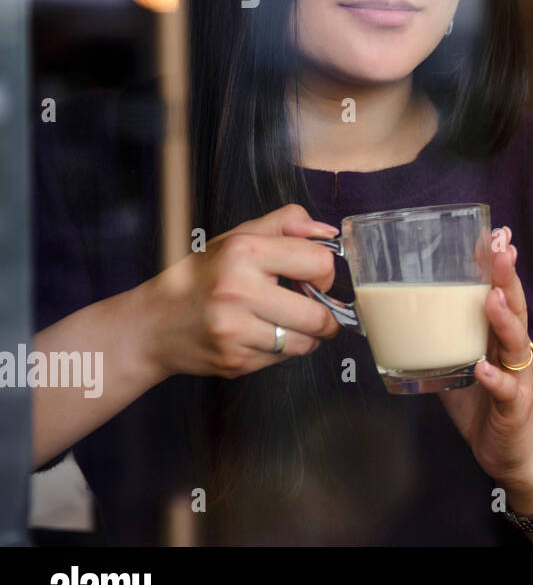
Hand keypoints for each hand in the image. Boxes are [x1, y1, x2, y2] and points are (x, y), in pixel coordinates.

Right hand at [138, 203, 342, 379]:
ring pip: (305, 342)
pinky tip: (261, 335)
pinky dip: (282, 349)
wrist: (153, 325)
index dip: (324, 272)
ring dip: (306, 335)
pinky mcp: (234, 361)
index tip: (313, 278)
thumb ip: (285, 224)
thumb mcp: (237, 237)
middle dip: (324, 314)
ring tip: (287, 322)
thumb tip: (328, 231)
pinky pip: (282, 358)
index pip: (320, 262)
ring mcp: (235, 331)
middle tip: (312, 307)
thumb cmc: (201, 278)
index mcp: (244, 252)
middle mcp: (238, 291)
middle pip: (318, 314)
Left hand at [438, 226, 532, 497]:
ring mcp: (517, 377)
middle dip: (506, 276)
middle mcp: (512, 351)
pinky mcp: (515, 407)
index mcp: (498, 336)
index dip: (499, 265)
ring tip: (491, 297)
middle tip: (501, 248)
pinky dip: (495, 378)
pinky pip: (506, 390)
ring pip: (515, 342)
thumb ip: (438, 341)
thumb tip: (395, 317)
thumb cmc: (484, 405)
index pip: (502, 292)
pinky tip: (484, 367)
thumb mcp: (458, 365)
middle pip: (513, 306)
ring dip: (503, 318)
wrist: (510, 453)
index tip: (497, 233)